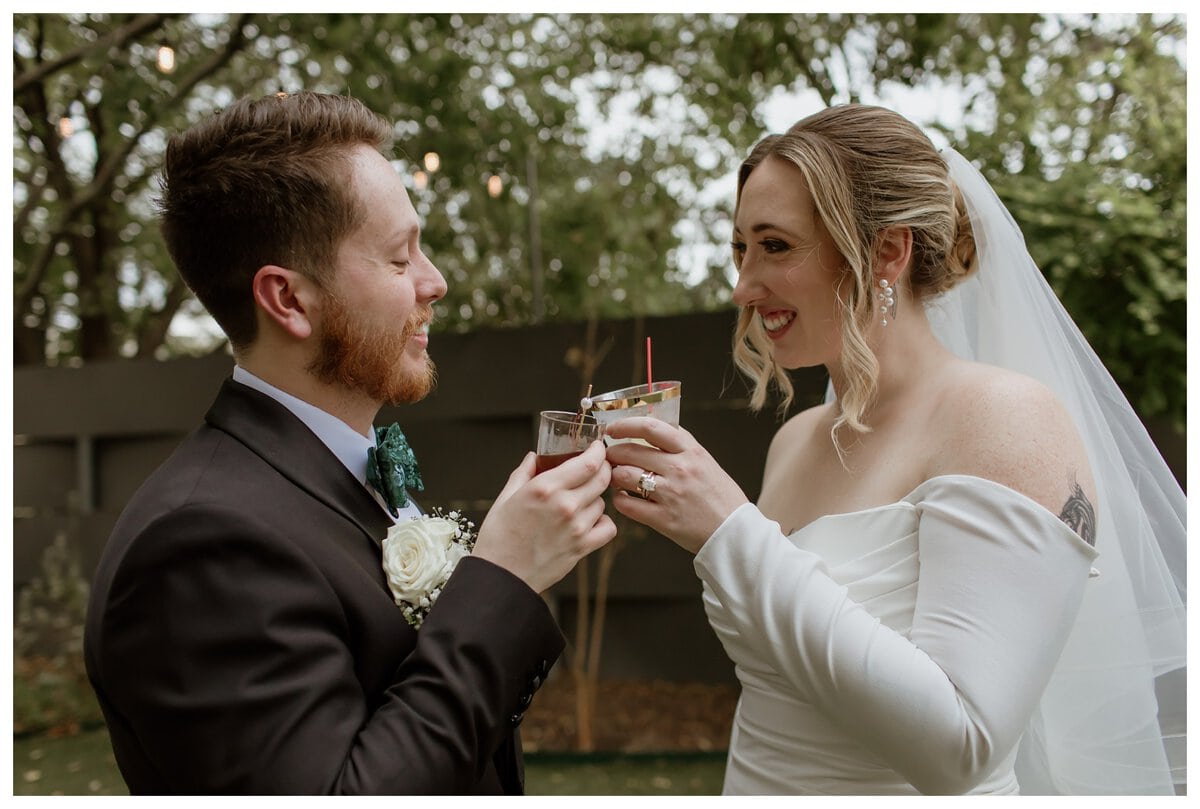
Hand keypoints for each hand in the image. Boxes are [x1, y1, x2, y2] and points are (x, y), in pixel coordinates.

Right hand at [473, 440, 615, 592]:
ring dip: (595, 498)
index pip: (588, 462)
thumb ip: (524, 473)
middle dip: (603, 469)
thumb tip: (534, 456)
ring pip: (603, 502)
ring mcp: (576, 528)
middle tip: (597, 468)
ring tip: (579, 502)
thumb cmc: (498, 538)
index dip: (598, 451)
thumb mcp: (505, 498)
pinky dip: (602, 523)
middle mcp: (564, 505)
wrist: (500, 576)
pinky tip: (589, 522)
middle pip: (602, 478)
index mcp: (544, 488)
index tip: (598, 447)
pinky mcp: (582, 548)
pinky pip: (608, 528)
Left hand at [605, 417, 747, 553]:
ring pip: (624, 476)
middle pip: (630, 451)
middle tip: (609, 456)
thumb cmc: (719, 495)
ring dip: (614, 475)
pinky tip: (623, 498)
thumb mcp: (704, 461)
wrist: (735, 531)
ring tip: (616, 477)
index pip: (651, 427)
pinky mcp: (663, 519)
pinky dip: (619, 500)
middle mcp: (679, 469)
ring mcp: (670, 494)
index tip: (613, 428)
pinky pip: (627, 505)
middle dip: (613, 452)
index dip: (625, 424)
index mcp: (690, 451)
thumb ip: (679, 445)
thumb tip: (649, 429)